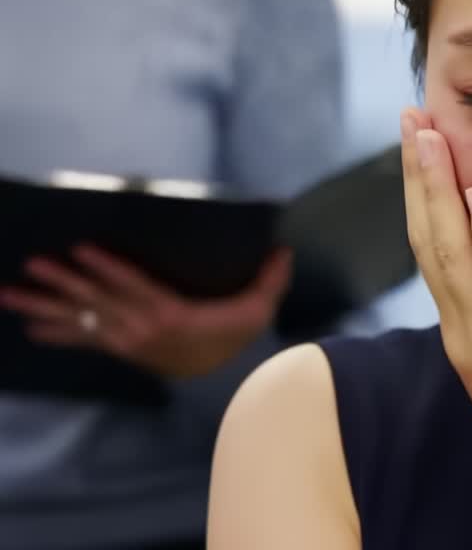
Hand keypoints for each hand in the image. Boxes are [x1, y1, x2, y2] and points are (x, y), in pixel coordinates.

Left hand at [1, 245, 291, 378]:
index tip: (79, 250)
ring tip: (10, 294)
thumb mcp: (258, 309)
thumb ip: (270, 279)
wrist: (225, 382)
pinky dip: (56, 333)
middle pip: (98, 301)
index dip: (108, 268)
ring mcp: (127, 341)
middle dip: (63, 282)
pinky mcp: (121, 349)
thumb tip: (285, 248)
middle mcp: (142, 327)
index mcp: (172, 314)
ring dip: (44, 306)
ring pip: (82, 319)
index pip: (135, 286)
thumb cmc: (238, 338)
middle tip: (32, 264)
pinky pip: (83, 340)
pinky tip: (30, 327)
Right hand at [400, 109, 471, 539]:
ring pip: (449, 251)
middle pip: (429, 236)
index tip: (426, 139)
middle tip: (411, 114)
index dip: (428, 190)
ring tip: (426, 133)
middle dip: (418, 173)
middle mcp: (465, 330)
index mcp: (470, 330)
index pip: (439, 245)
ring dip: (436, 189)